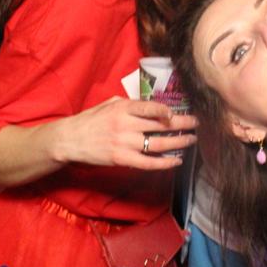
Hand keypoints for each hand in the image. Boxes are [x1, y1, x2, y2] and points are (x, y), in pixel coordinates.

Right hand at [54, 97, 196, 169]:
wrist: (70, 140)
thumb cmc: (90, 120)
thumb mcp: (109, 104)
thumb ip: (130, 104)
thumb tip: (150, 105)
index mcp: (123, 108)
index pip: (151, 108)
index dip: (167, 111)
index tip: (178, 113)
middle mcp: (126, 124)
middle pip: (160, 125)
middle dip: (182, 124)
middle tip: (196, 124)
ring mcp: (125, 143)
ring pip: (159, 144)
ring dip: (179, 143)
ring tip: (191, 140)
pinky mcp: (122, 159)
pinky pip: (149, 163)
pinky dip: (165, 163)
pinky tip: (177, 160)